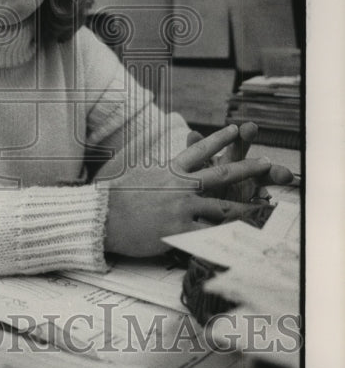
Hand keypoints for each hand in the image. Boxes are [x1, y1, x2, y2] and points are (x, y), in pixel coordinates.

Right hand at [104, 124, 283, 256]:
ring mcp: (181, 207)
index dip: (219, 139)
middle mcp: (179, 186)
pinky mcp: (178, 230)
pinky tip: (239, 238)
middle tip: (266, 162)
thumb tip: (167, 168)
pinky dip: (223, 236)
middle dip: (247, 168)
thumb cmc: (115, 196)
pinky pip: (207, 234)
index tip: (235, 129)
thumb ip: (160, 172)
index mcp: (170, 170)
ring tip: (263, 207)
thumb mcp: (139, 175)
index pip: (199, 149)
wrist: (101, 215)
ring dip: (245, 208)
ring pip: (222, 207)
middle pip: (221, 174)